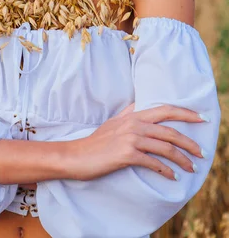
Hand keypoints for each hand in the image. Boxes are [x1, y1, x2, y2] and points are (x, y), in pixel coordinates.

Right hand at [69, 104, 207, 181]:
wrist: (76, 156)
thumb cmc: (96, 142)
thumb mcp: (113, 122)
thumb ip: (128, 112)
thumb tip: (140, 103)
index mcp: (133, 115)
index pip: (165, 109)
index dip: (185, 112)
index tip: (201, 118)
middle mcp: (134, 124)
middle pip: (170, 130)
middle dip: (190, 142)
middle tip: (202, 152)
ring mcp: (130, 139)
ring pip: (165, 147)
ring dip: (182, 159)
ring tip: (191, 168)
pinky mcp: (126, 154)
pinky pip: (153, 163)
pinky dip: (166, 171)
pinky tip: (173, 177)